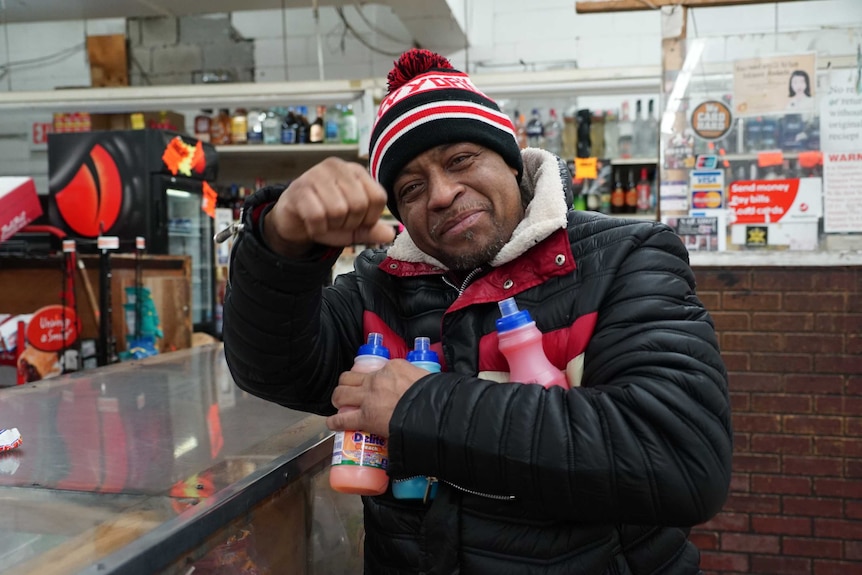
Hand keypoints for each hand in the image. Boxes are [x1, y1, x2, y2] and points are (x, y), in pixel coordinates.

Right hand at [263, 157, 395, 256]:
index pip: (378, 197)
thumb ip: (372, 229)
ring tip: (325, 221)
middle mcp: (337, 167)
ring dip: (332, 226)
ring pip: (338, 210)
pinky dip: (317, 228)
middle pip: (359, 204)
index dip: (370, 218)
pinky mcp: (298, 188)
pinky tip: (312, 224)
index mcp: (356, 171)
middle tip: (337, 222)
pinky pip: (317, 216)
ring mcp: (316, 174)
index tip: (357, 221)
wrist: (293, 221)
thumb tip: (391, 234)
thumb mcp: (354, 227)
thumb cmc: (328, 219)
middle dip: (350, 223)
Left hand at [326, 359, 429, 437]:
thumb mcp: (425, 378)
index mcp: (393, 367)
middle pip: (349, 377)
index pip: (375, 369)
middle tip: (348, 392)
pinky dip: (335, 421)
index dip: (370, 377)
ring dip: (338, 398)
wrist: (431, 412)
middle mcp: (376, 379)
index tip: (372, 384)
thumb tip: (421, 387)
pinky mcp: (365, 417)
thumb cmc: (434, 396)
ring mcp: (369, 397)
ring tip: (339, 404)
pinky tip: (333, 423)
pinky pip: (342, 419)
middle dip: (346, 385)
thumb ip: (417, 380)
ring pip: (341, 393)